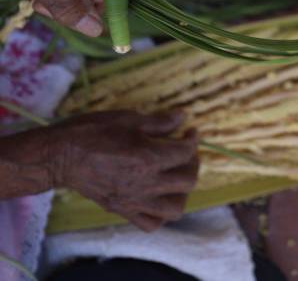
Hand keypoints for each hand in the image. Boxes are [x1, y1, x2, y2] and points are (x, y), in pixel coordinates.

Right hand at [50, 110, 198, 230]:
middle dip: (192, 163)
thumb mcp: (128, 119)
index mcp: (148, 158)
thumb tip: (182, 117)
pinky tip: (158, 197)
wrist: (61, 155)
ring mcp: (134, 201)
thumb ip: (159, 122)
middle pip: (187, 181)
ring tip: (175, 175)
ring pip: (175, 208)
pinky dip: (161, 214)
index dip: (192, 139)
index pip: (185, 152)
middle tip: (185, 151)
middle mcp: (146, 184)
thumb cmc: (92, 131)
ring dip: (182, 191)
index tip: (190, 131)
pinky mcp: (123, 210)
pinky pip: (151, 223)